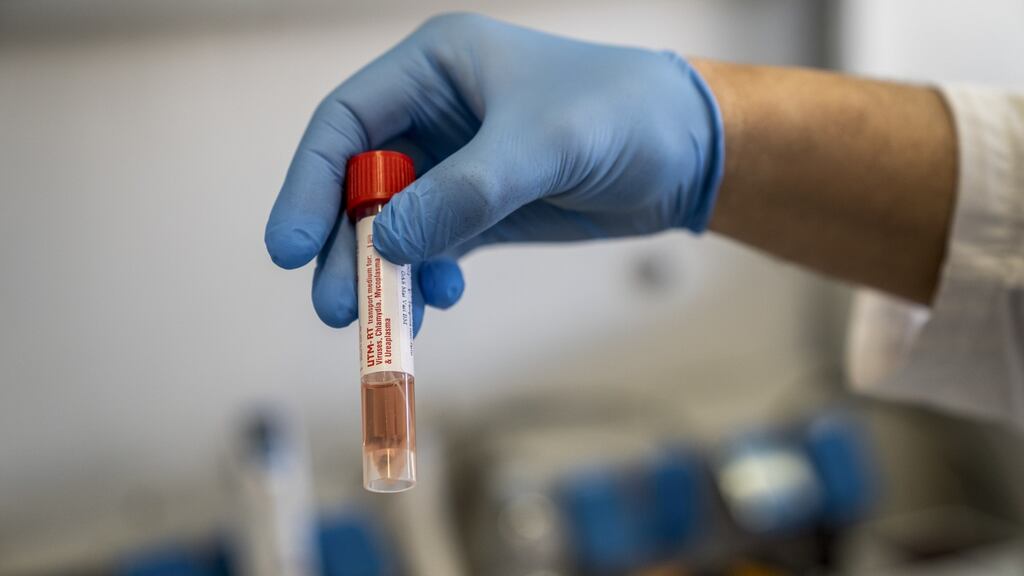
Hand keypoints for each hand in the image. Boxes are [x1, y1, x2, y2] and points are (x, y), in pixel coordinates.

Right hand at [265, 13, 723, 329]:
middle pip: (359, 182)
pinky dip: (425, 277)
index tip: (290, 250)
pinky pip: (432, 247)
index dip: (310, 184)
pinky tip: (438, 298)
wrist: (687, 150)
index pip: (345, 124)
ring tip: (385, 322)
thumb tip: (383, 243)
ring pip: (392, 224)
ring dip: (382, 272)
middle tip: (337, 308)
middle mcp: (434, 113)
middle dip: (345, 245)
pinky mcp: (481, 208)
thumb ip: (463, 193)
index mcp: (435, 68)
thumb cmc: (621, 116)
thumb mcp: (541, 146)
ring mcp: (456, 165)